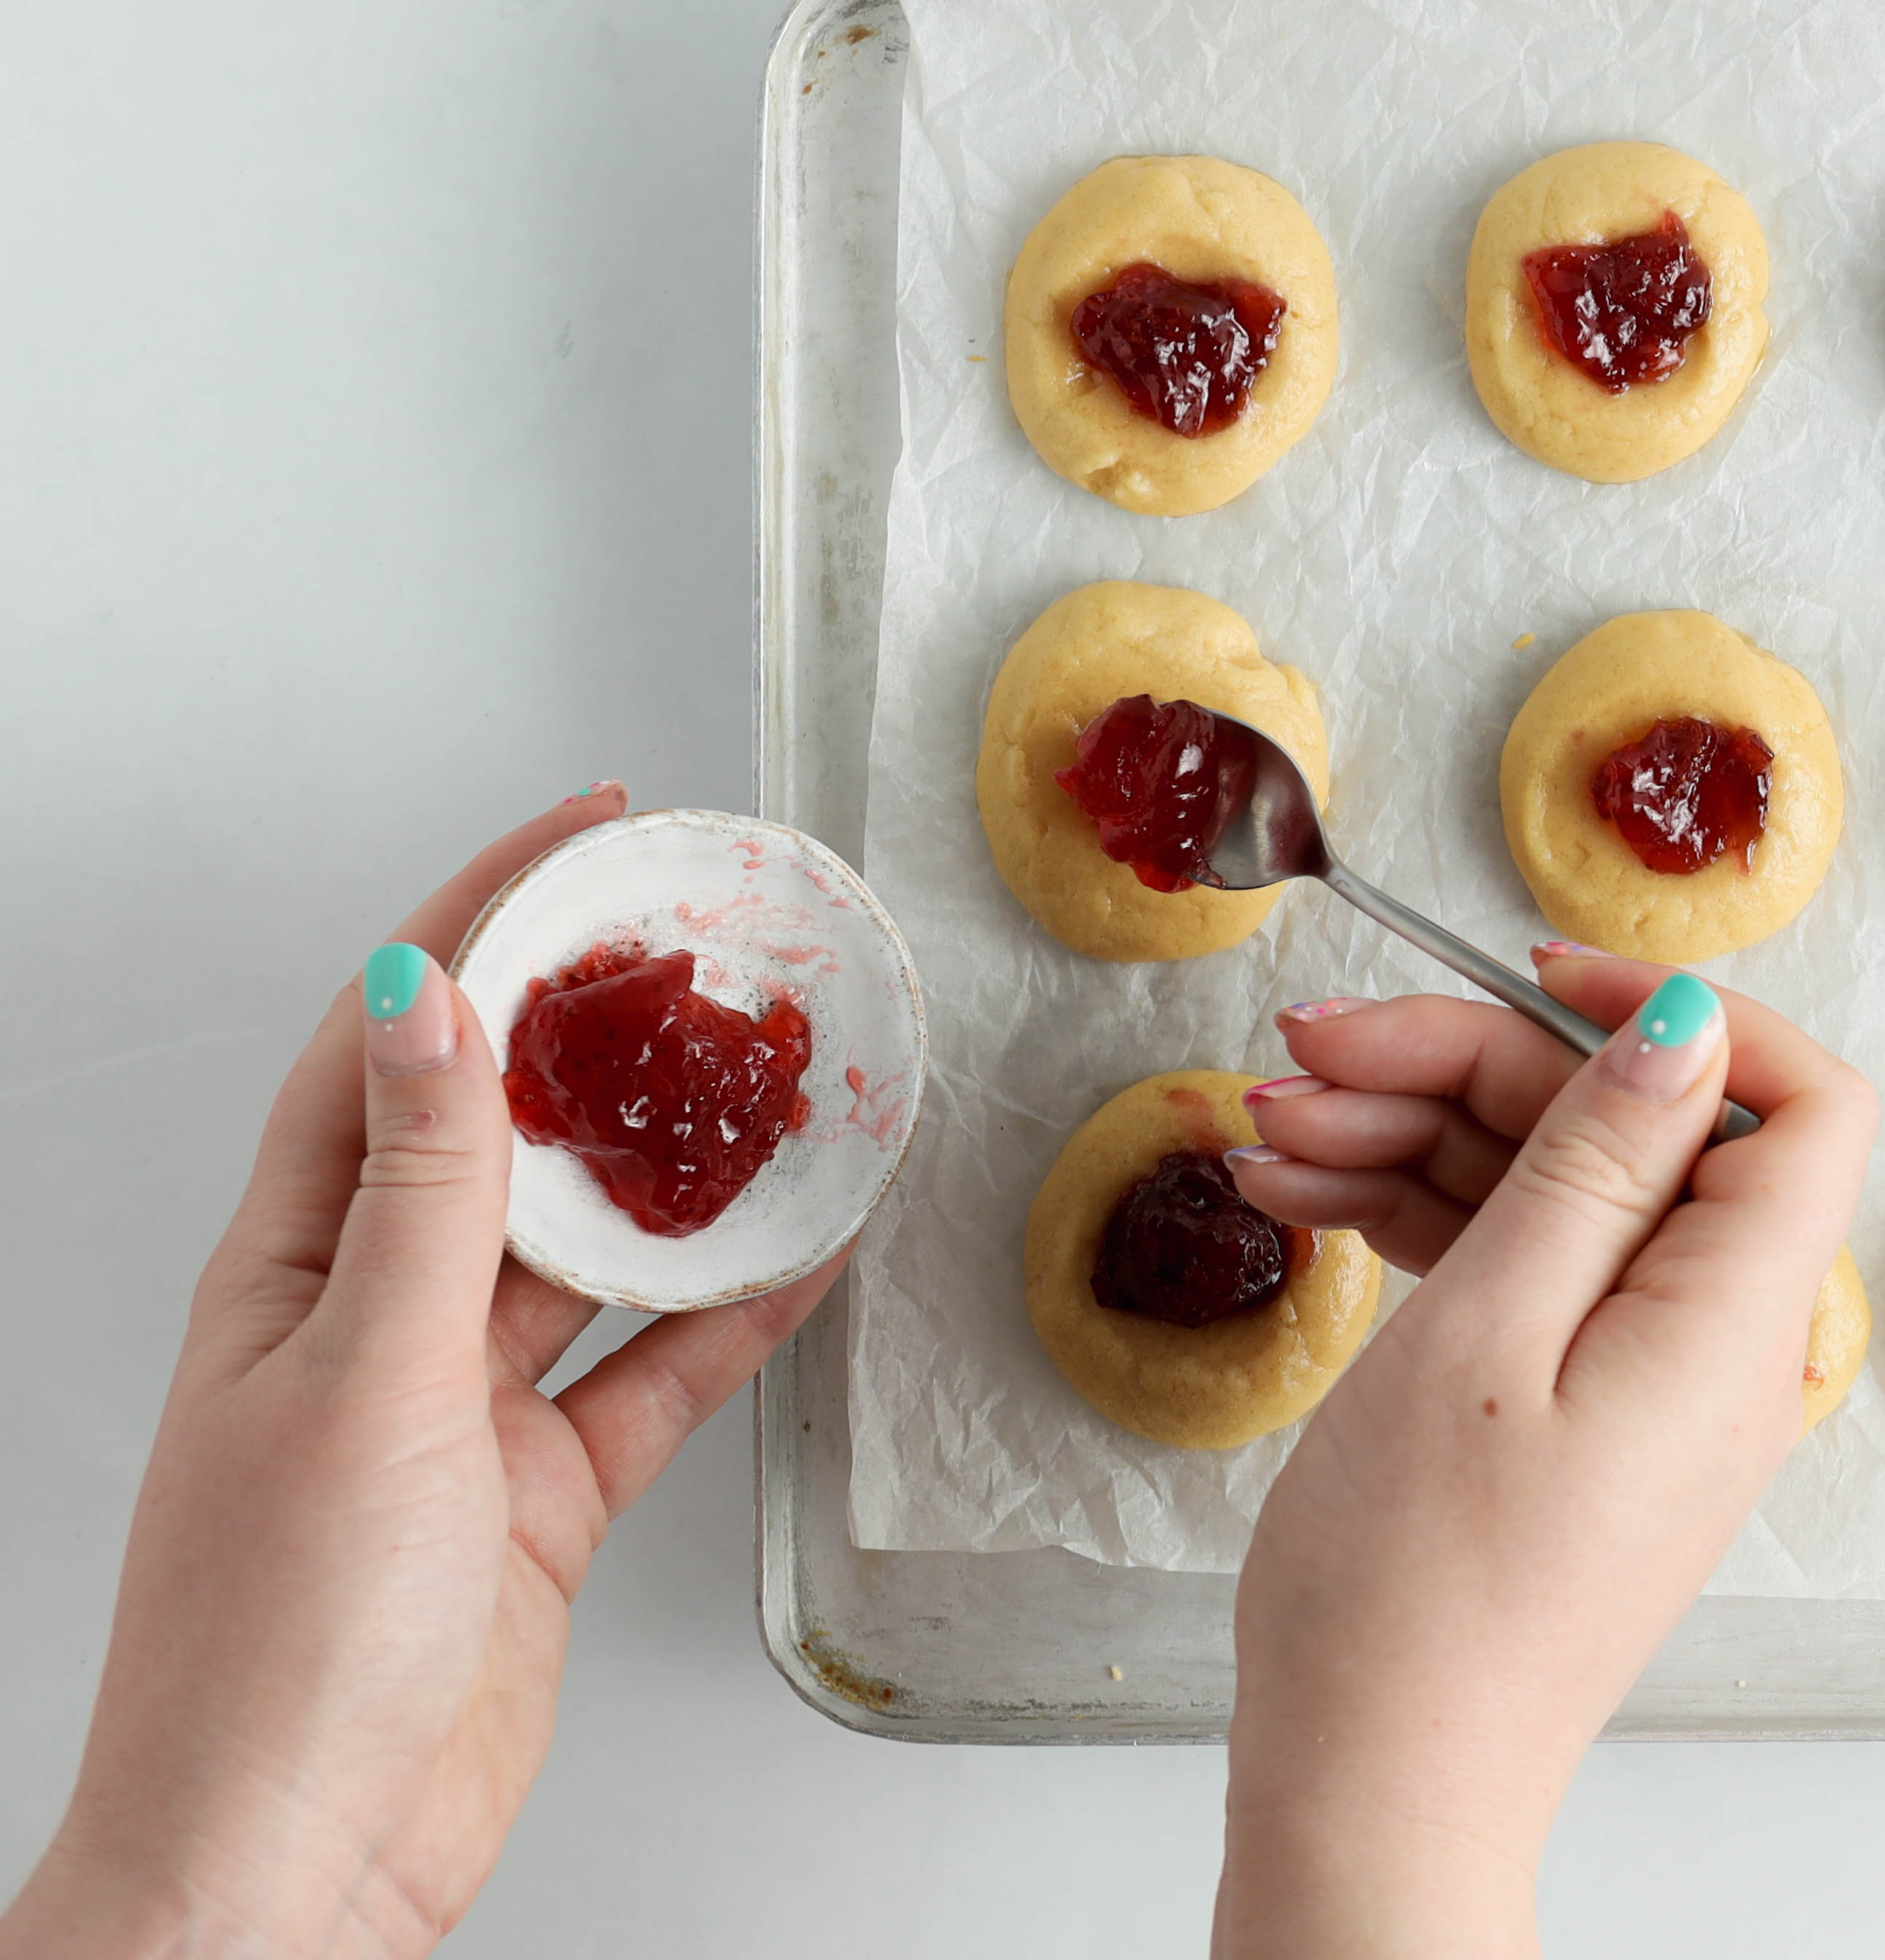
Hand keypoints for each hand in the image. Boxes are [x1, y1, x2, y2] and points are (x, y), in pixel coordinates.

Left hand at [0, 787, 850, 1959]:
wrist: (289, 1870)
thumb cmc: (271, 1648)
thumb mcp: (362, 1379)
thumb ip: (428, 1192)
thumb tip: (428, 1001)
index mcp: (290, 1275)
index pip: (392, 1049)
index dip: (481, 926)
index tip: (582, 839)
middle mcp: (370, 1328)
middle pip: (504, 1136)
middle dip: (599, 1033)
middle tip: (705, 941)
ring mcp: (456, 1419)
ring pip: (595, 1254)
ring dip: (682, 1173)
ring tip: (780, 1083)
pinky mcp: (537, 1505)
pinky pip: (652, 1378)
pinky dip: (731, 1318)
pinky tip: (801, 1255)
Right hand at [1210, 953, 1876, 1959]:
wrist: (1375, 1786)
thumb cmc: (1421, 1594)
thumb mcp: (1492, 1329)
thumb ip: (1594, 1162)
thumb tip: (1683, 1027)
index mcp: (1742, 1317)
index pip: (1798, 1098)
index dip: (1677, 1011)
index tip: (1536, 976)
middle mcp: (1722, 1344)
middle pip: (1639, 1130)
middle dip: (1476, 1065)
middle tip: (1316, 1047)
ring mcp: (1647, 1382)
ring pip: (1560, 1192)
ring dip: (1418, 1133)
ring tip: (1271, 1122)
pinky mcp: (1577, 1415)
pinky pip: (1524, 1270)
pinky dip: (1419, 1216)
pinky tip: (1303, 1186)